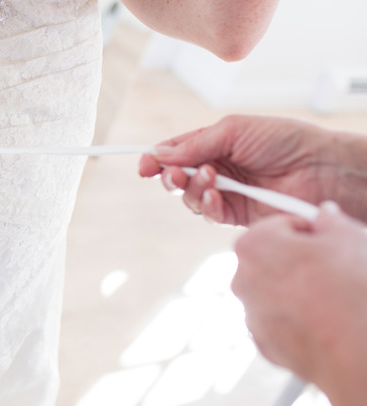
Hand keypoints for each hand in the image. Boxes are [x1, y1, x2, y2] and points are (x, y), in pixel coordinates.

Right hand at [138, 115, 366, 225]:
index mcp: (216, 144)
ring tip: (209, 179)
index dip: (158, 158)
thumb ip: (196, 144)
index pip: (178, 152)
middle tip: (174, 174)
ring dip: (191, 189)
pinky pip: (209, 215)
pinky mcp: (237, 216)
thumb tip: (161, 153)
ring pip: (190, 198)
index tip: (144, 164)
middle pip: (178, 177)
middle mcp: (219, 169)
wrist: (320, 169)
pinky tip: (216, 195)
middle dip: (170, 176)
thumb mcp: (234, 130)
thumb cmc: (286, 141)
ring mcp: (227, 193)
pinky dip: (206, 206)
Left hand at [231, 203, 366, 387]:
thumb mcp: (347, 238)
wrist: (355, 349)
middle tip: (333, 265)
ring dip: (298, 288)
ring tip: (333, 294)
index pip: (278, 225)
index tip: (326, 236)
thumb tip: (326, 215)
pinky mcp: (263, 342)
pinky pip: (280, 319)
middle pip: (272, 258)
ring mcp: (250, 313)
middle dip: (299, 259)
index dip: (307, 229)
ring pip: (275, 290)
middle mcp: (241, 279)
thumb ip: (330, 221)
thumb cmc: (348, 289)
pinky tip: (325, 319)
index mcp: (252, 245)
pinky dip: (298, 317)